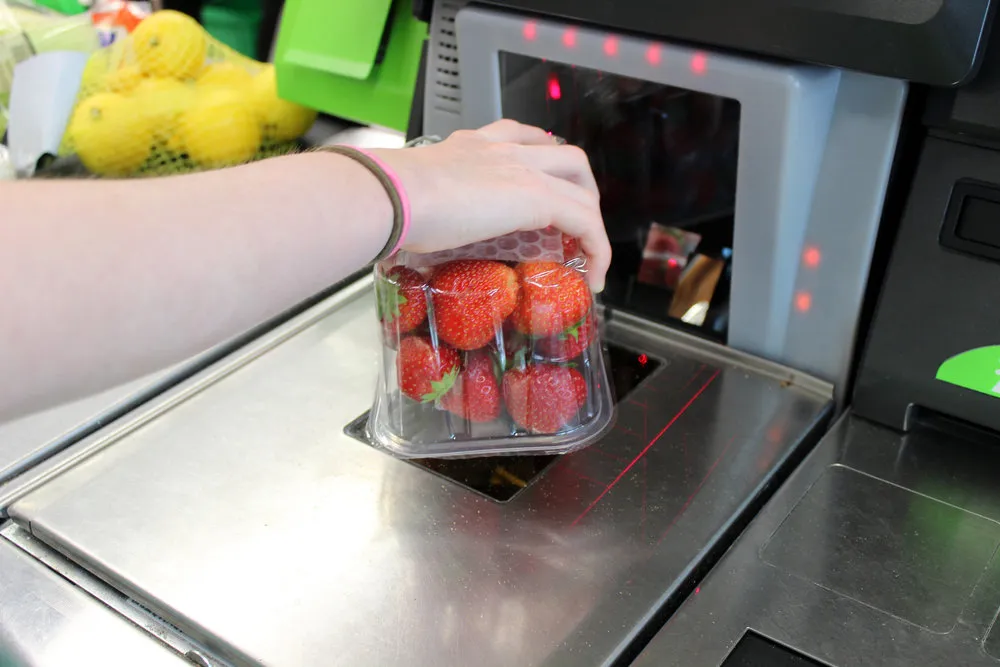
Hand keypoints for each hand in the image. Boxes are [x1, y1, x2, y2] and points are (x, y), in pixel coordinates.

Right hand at [369, 120, 610, 290]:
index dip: (539, 162)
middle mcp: (501, 148)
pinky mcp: (536, 198)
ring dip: (592, 217)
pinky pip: (587, 221)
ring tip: (589, 251)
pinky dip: (598, 248)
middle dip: (579, 186)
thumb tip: (405, 250)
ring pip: (581, 182)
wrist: (391, 194)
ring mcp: (522, 168)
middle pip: (564, 154)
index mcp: (470, 145)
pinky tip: (593, 275)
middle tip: (574, 221)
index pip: (519, 137)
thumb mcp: (411, 203)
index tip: (538, 188)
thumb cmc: (388, 201)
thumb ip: (421, 217)